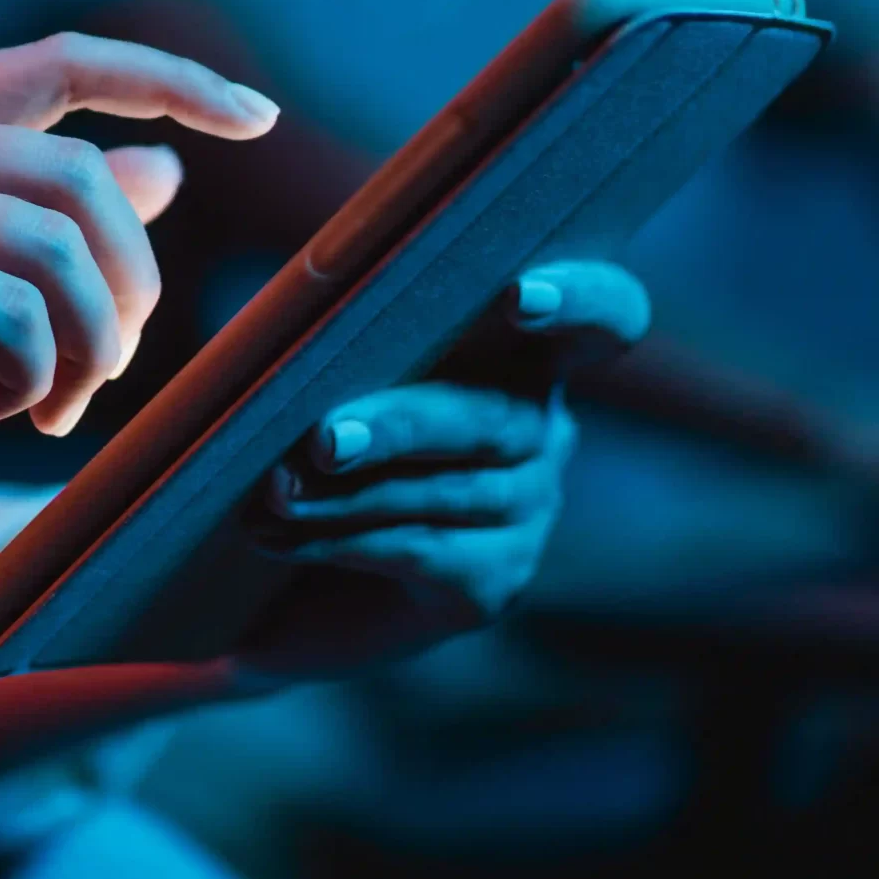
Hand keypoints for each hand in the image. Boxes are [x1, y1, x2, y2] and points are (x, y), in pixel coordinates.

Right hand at [0, 34, 278, 573]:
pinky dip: (32, 377)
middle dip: (130, 286)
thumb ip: (48, 229)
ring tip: (50, 408)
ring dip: (89, 349)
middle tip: (107, 373)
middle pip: (81, 175)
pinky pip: (15, 315)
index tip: (257, 118)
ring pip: (59, 248)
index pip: (58, 62)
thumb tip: (163, 168)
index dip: (168, 82)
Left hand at [235, 259, 650, 681]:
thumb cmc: (301, 439)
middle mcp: (541, 429)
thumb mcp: (321, 374)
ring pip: (451, 493)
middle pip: (501, 418)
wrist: (273, 580)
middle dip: (404, 424)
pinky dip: (342, 540)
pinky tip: (279, 538)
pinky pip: (423, 551)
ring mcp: (529, 511)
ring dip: (350, 495)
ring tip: (273, 494)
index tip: (520, 297)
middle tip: (325, 438)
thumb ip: (338, 336)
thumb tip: (295, 319)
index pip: (605, 317)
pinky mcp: (495, 582)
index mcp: (518, 349)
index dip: (582, 300)